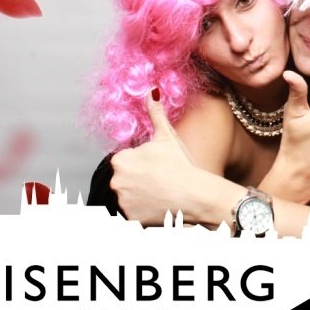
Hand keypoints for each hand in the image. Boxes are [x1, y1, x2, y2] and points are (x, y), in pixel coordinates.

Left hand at [111, 93, 206, 224]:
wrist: (194, 196)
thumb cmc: (181, 164)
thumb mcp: (167, 136)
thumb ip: (155, 113)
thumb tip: (152, 91)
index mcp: (120, 160)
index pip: (126, 160)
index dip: (143, 161)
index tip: (157, 165)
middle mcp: (115, 182)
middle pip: (125, 178)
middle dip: (140, 178)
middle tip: (161, 178)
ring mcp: (122, 203)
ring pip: (129, 195)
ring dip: (141, 195)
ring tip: (162, 192)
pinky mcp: (130, 219)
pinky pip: (134, 213)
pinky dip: (143, 210)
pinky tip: (159, 205)